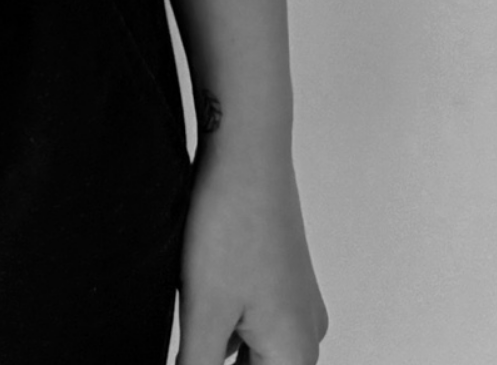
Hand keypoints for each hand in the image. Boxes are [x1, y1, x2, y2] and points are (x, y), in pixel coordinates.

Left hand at [176, 131, 328, 364]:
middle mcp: (306, 335)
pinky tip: (194, 297)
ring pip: (249, 348)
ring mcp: (295, 304)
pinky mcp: (279, 279)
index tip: (191, 347)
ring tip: (195, 303)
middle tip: (190, 328)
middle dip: (215, 358)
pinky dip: (221, 322)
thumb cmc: (230, 226)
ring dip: (215, 345)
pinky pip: (249, 320)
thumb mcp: (204, 311)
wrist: (247, 151)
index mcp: (296, 354)